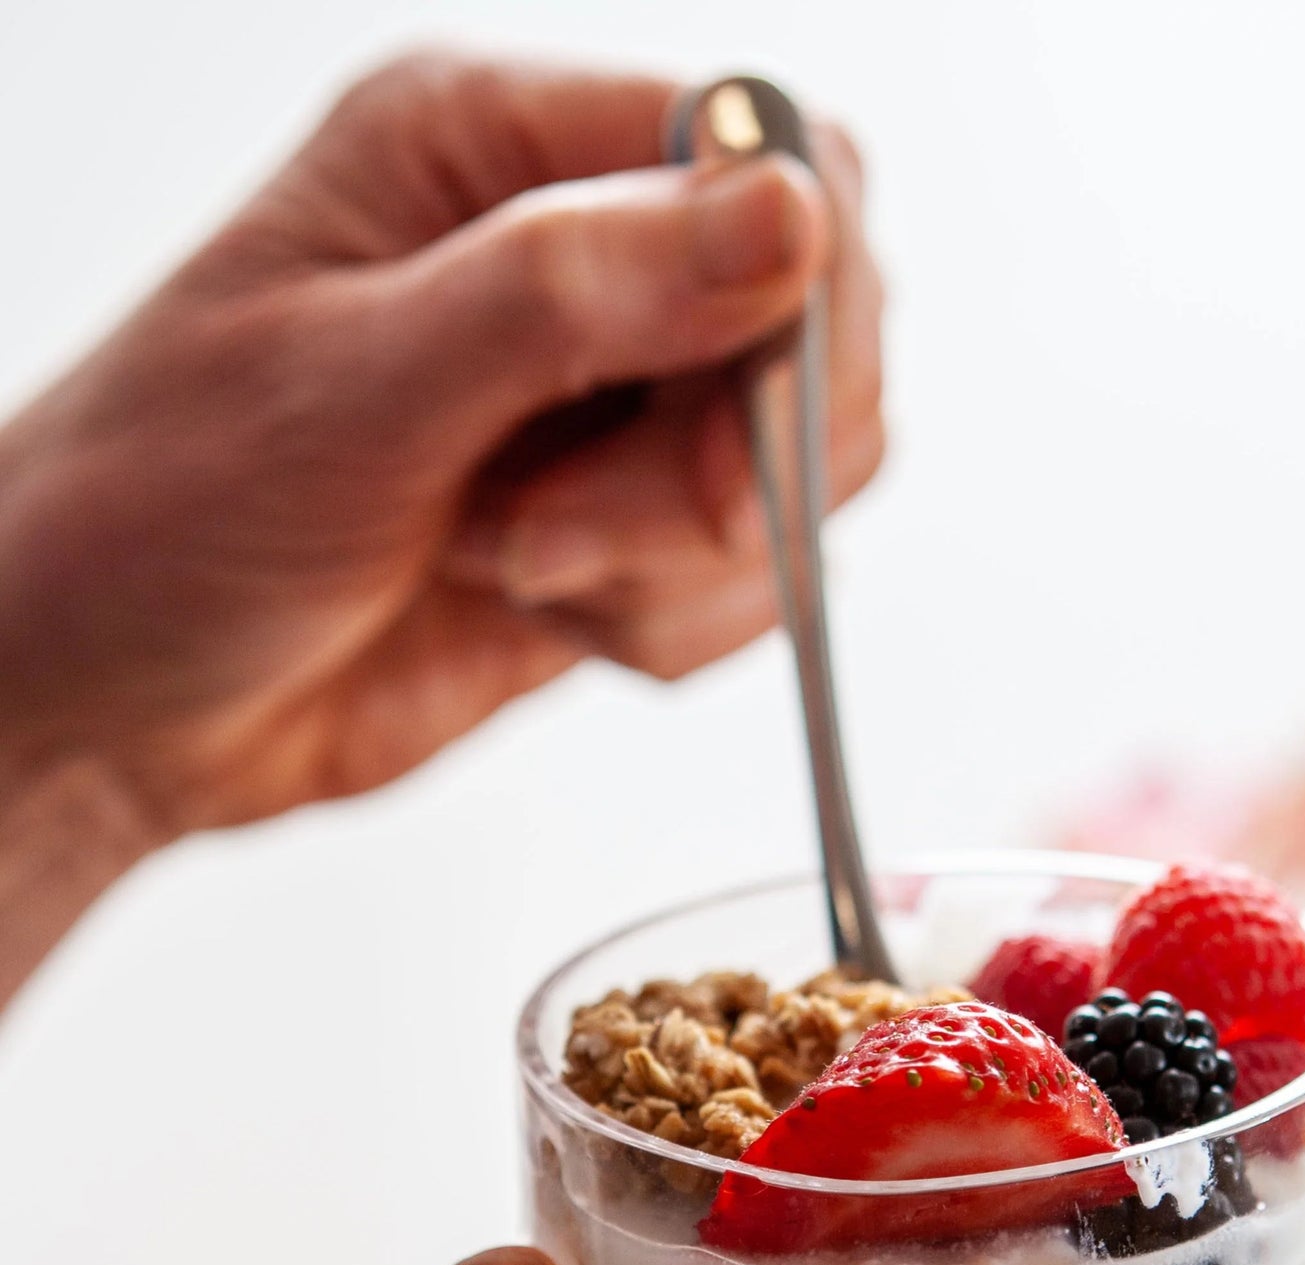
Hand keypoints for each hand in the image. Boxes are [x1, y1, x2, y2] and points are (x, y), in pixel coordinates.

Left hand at [0, 51, 882, 835]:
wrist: (112, 704)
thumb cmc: (162, 512)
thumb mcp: (351, 386)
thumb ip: (572, 291)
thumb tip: (792, 218)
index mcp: (491, 145)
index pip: (763, 152)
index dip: (793, 293)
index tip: (723, 429)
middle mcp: (576, 255)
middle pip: (817, 320)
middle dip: (728, 462)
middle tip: (566, 536)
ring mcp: (613, 403)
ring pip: (803, 469)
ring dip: (683, 561)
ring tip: (516, 565)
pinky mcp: (633, 529)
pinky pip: (758, 581)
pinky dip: (676, 629)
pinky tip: (545, 619)